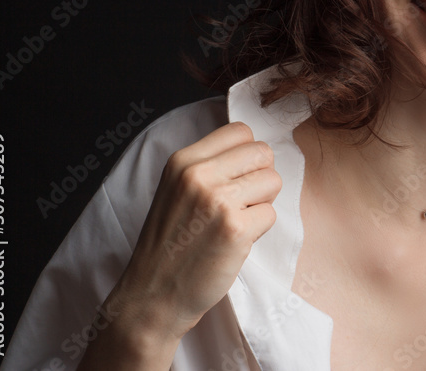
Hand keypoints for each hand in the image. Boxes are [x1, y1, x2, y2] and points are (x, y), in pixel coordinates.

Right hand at [108, 122, 281, 343]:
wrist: (152, 294)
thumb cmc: (170, 243)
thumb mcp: (175, 189)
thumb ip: (209, 165)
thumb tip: (254, 150)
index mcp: (183, 160)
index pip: (241, 131)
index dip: (247, 155)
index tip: (235, 177)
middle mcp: (198, 175)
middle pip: (263, 153)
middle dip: (259, 177)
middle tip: (239, 203)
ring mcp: (218, 201)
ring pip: (273, 181)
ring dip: (261, 204)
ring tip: (234, 222)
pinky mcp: (236, 228)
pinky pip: (271, 215)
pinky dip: (259, 230)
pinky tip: (233, 242)